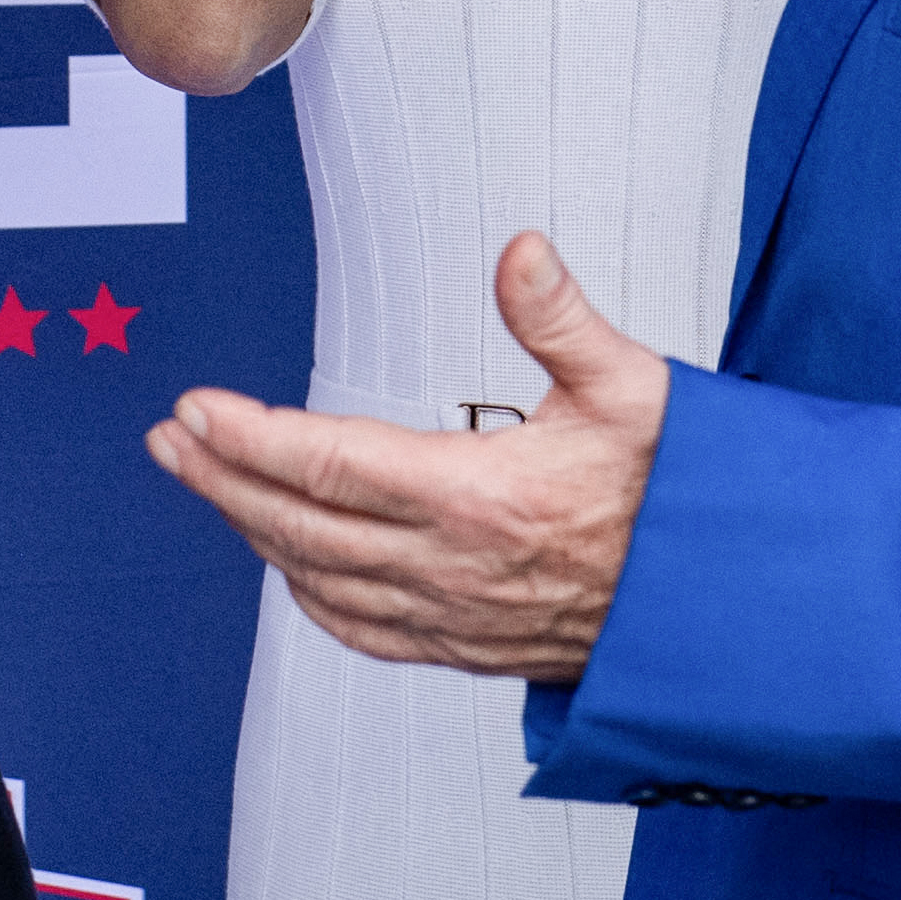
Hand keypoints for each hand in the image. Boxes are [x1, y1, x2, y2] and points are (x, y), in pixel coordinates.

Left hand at [146, 231, 662, 680]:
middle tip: (171, 440)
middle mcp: (452, 567)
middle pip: (298, 525)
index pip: (328, 464)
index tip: (196, 407)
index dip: (249, 436)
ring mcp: (453, 616)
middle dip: (221, 479)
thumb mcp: (636, 387)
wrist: (729, 604)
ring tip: (209, 485)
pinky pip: (360, 629)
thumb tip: (518, 252)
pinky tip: (290, 564)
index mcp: (480, 497)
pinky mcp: (466, 647)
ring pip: (317, 580)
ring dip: (250, 530)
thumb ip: (562, 317)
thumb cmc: (686, 497)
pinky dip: (306, 592)